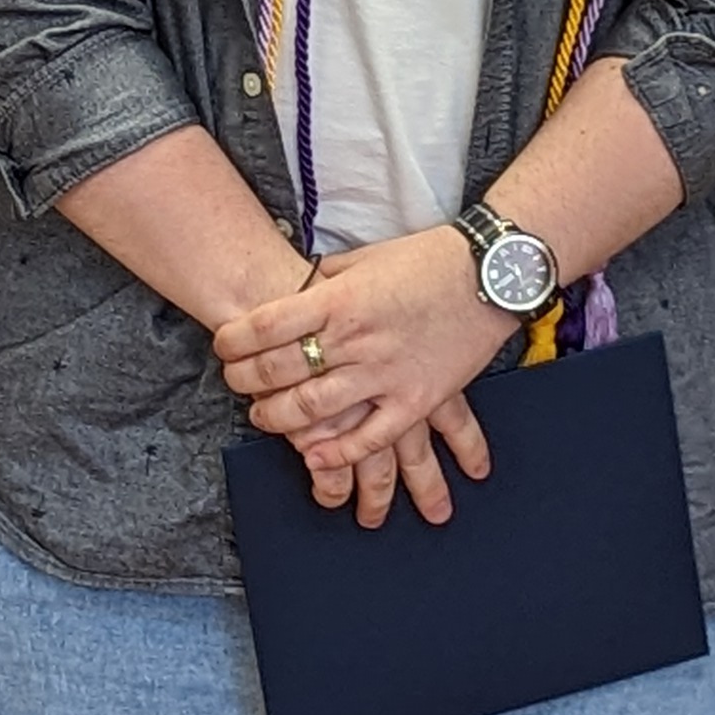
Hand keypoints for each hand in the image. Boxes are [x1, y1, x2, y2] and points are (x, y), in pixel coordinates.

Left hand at [211, 228, 501, 507]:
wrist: (490, 273)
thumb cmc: (427, 259)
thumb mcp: (364, 258)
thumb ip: (326, 281)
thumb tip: (295, 293)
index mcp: (338, 298)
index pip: (266, 325)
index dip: (234, 340)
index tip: (224, 346)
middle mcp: (355, 338)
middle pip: (280, 370)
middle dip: (246, 381)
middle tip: (236, 383)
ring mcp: (385, 373)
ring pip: (314, 409)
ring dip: (278, 418)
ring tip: (263, 417)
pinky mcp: (415, 399)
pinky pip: (369, 438)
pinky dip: (337, 453)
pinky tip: (314, 456)